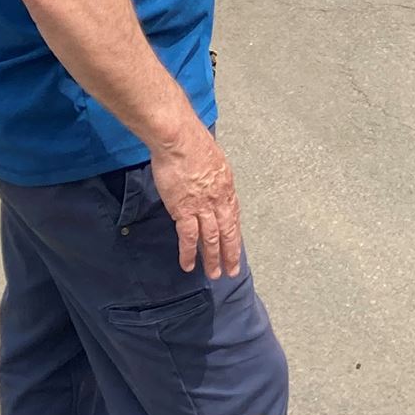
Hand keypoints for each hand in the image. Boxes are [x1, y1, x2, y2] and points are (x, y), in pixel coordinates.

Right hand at [148, 118, 243, 277]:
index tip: (235, 245)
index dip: (234, 233)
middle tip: (232, 270)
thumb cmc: (192, 142)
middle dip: (231, 253)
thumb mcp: (213, 157)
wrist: (179, 140)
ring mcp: (203, 206)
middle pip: (228, 231)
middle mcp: (218, 199)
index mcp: (226, 185)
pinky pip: (188, 237)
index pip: (234, 215)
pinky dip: (189, 253)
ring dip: (213, 258)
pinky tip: (188, 264)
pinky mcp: (184, 210)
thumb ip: (212, 174)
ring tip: (213, 274)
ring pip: (212, 238)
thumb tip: (209, 179)